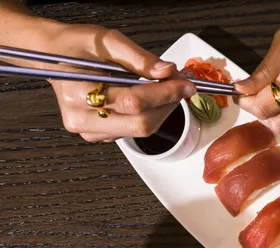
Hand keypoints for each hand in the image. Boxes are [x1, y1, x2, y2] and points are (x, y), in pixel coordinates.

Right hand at [33, 20, 193, 142]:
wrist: (52, 56)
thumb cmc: (76, 46)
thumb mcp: (106, 40)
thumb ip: (139, 58)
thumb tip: (167, 71)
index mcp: (78, 93)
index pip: (133, 103)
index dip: (164, 93)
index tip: (185, 83)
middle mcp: (82, 118)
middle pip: (141, 123)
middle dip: (168, 104)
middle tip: (183, 85)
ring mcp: (90, 131)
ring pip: (141, 130)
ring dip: (162, 110)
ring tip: (170, 88)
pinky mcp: (99, 135)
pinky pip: (133, 131)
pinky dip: (150, 114)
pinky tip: (154, 98)